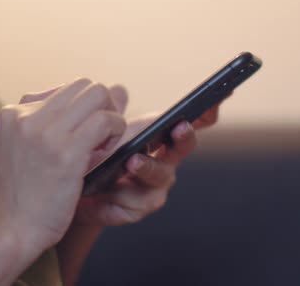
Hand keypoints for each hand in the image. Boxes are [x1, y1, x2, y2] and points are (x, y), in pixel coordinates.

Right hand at [0, 78, 126, 253]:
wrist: (10, 230)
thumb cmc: (23, 194)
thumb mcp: (23, 150)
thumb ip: (51, 123)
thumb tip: (102, 91)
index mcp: (12, 113)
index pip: (62, 90)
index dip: (82, 109)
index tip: (85, 131)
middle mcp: (26, 116)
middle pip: (83, 85)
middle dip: (101, 104)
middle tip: (103, 133)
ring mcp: (45, 132)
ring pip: (98, 94)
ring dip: (111, 115)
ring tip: (106, 142)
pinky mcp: (67, 152)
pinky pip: (106, 120)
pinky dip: (116, 129)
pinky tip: (108, 150)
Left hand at [72, 99, 225, 226]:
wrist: (76, 194)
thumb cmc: (98, 159)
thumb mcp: (102, 134)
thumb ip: (113, 111)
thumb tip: (116, 88)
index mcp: (162, 140)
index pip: (192, 122)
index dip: (208, 108)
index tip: (223, 91)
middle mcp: (166, 163)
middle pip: (184, 147)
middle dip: (183, 136)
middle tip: (178, 126)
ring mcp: (154, 189)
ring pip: (158, 176)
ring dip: (147, 167)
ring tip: (131, 161)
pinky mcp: (136, 210)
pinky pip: (132, 203)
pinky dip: (115, 195)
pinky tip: (99, 192)